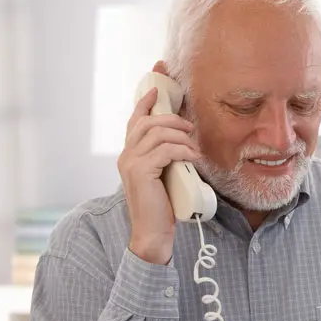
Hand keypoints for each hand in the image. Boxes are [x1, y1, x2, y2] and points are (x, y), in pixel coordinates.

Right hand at [118, 85, 200, 264]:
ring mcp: (131, 163)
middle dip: (172, 119)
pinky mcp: (141, 172)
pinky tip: (193, 158)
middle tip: (190, 128)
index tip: (158, 87)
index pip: (135, 120)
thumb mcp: (166, 174)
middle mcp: (126, 155)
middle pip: (147, 121)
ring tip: (194, 148)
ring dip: (181, 136)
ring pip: (156, 133)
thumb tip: (185, 139)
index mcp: (130, 154)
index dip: (145, 101)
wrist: (153, 233)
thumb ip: (167, 157)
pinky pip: (165, 150)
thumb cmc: (163, 205)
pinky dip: (183, 151)